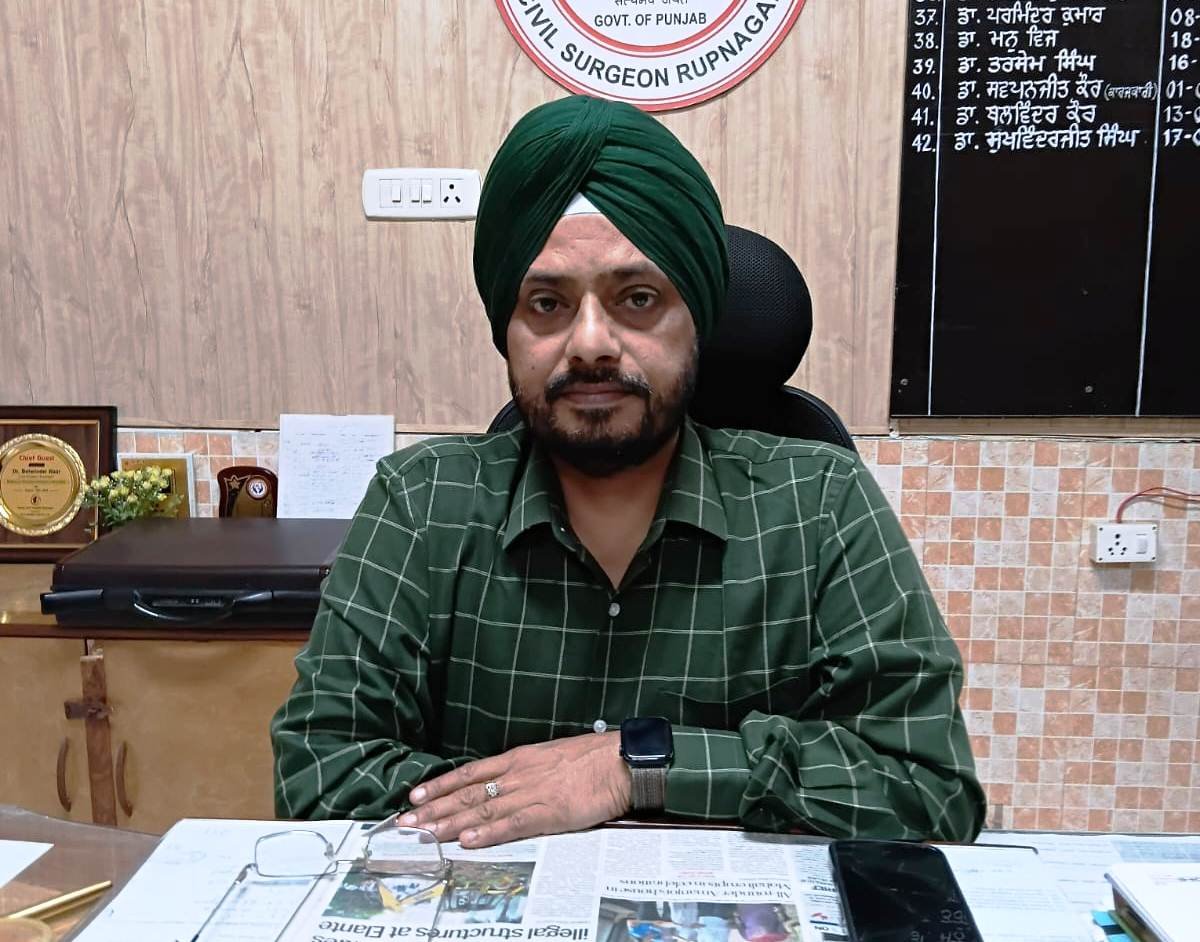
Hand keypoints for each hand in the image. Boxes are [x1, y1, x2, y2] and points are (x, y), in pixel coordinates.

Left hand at [398, 731, 630, 847]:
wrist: (621, 760)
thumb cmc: (591, 758)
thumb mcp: (551, 755)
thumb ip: (526, 768)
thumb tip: (505, 779)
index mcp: (519, 759)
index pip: (470, 773)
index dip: (441, 785)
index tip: (416, 795)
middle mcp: (518, 775)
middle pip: (468, 793)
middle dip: (434, 808)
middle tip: (405, 821)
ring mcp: (532, 794)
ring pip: (482, 810)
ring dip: (450, 823)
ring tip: (423, 832)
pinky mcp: (550, 813)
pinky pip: (513, 825)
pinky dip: (488, 833)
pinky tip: (467, 841)